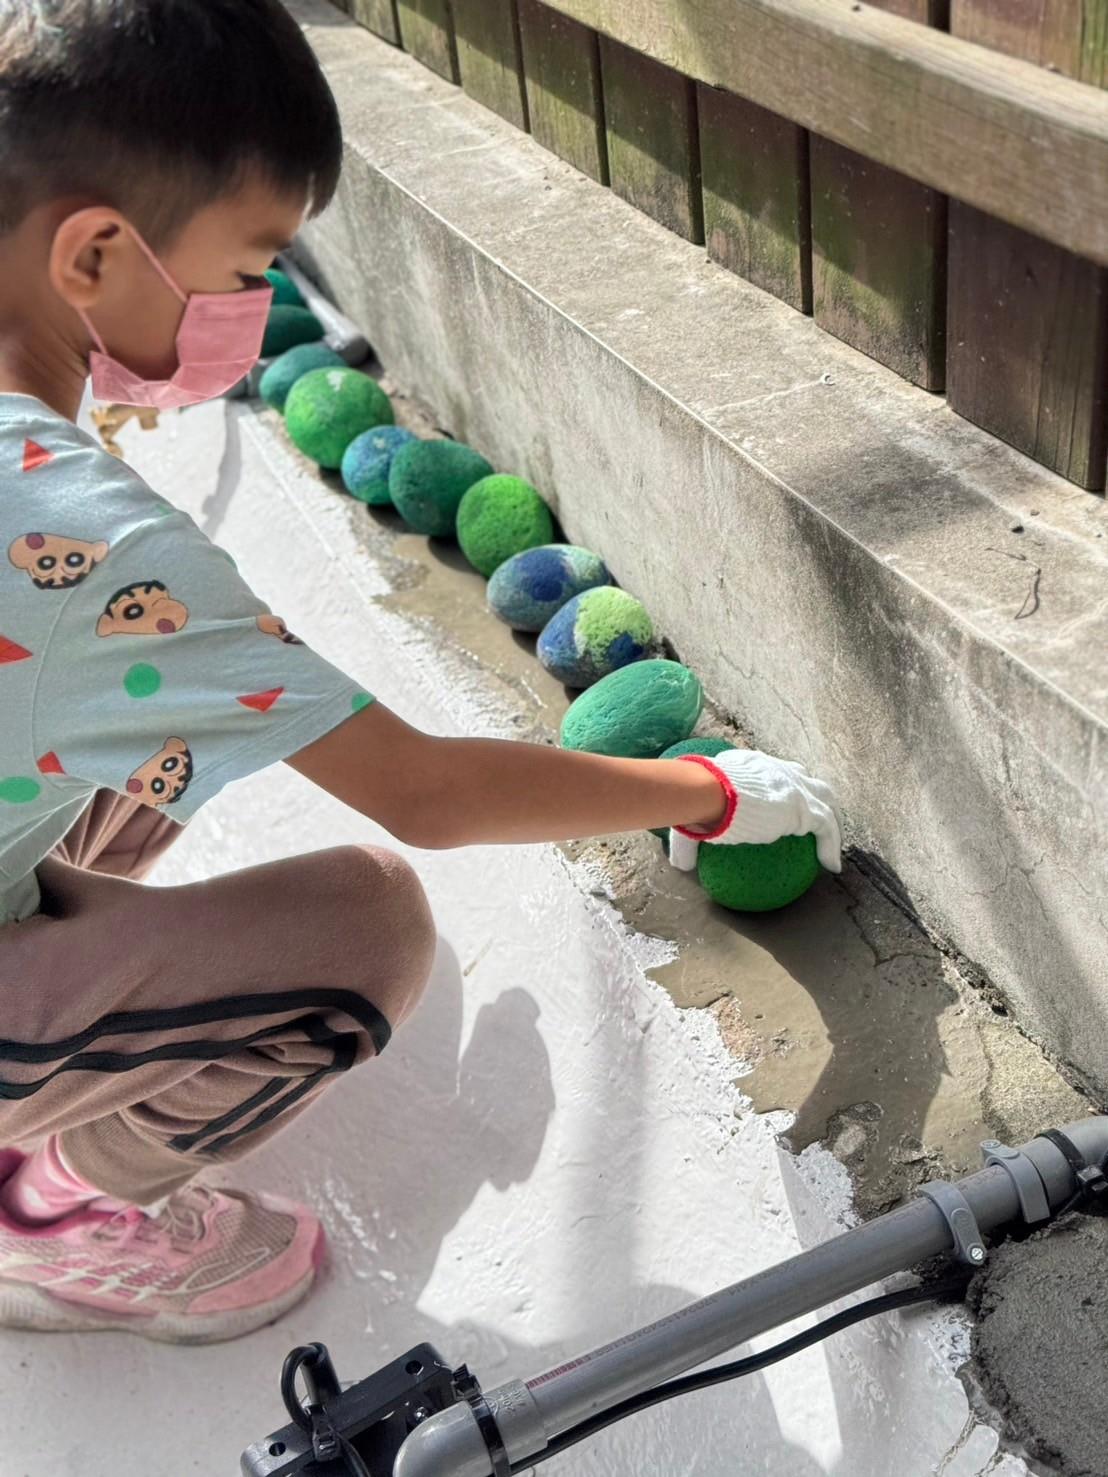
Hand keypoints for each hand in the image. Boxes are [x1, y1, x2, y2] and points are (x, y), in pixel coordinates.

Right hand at [668, 749, 842, 873]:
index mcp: (753, 767)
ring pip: (825, 800)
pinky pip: (827, 829)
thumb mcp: (693, 821)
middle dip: (814, 793)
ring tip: (833, 842)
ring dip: (833, 819)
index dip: (782, 785)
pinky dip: (831, 846)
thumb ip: (691, 842)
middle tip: (815, 815)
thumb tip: (680, 866)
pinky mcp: (804, 806)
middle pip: (806, 779)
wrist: (711, 793)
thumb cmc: (699, 803)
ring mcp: (795, 785)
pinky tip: (832, 866)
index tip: (782, 803)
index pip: (774, 773)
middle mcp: (778, 770)